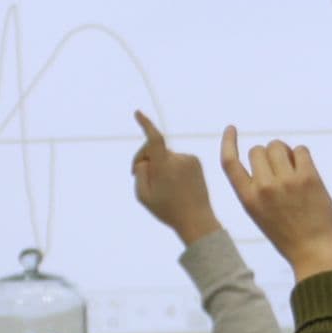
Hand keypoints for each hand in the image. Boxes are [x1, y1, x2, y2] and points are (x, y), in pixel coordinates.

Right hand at [129, 111, 219, 243]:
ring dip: (159, 165)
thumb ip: (140, 171)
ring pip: (165, 155)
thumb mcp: (143, 194)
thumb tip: (147, 158)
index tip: (138, 112)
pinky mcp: (196, 161)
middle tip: (135, 174)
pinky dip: (171, 167)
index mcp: (165, 167)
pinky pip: (176, 159)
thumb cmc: (167, 210)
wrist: (196, 219)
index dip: (146, 124)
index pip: (154, 140)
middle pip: (154, 149)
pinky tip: (173, 183)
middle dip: (144, 158)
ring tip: (161, 186)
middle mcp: (179, 159)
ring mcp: (189, 159)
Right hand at [222, 128, 331, 281]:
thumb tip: (267, 155)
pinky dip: (302, 156)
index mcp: (247, 200)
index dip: (228, 142)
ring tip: (295, 170)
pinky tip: (307, 171)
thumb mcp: (262, 215)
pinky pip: (301, 149)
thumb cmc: (290, 237)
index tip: (232, 129)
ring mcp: (285, 182)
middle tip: (282, 170)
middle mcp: (263, 188)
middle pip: (258, 150)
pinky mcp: (307, 178)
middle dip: (269, 155)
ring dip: (286, 153)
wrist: (316, 254)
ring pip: (278, 145)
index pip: (229, 162)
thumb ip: (257, 189)